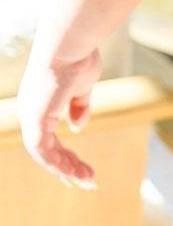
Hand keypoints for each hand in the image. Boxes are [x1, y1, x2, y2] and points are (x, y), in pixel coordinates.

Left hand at [17, 45, 101, 187]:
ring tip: (88, 180)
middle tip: (86, 182)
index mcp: (40, 103)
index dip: (64, 154)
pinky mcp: (35, 120)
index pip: (48, 137)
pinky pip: (44, 151)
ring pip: (45, 154)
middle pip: (46, 150)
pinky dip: (59, 164)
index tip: (80, 168)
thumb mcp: (82, 86)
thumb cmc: (78, 57)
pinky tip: (76, 172)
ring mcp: (31, 116)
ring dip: (67, 169)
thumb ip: (79, 107)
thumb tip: (76, 127)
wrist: (70, 44)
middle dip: (67, 167)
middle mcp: (31, 112)